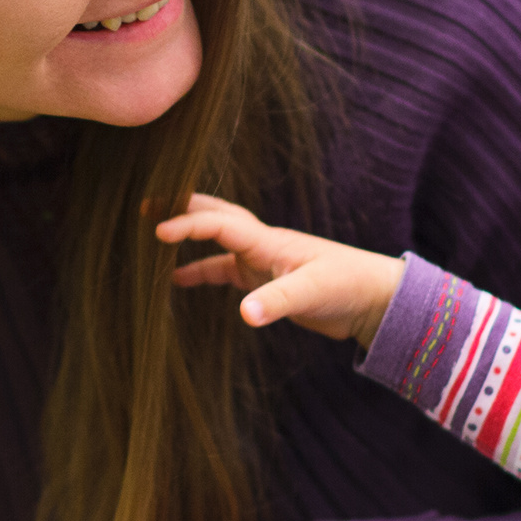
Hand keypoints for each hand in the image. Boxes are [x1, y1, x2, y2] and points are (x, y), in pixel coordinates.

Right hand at [157, 192, 407, 348]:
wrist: (375, 298)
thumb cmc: (349, 286)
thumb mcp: (311, 293)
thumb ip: (276, 302)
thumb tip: (243, 314)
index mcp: (269, 241)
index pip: (220, 224)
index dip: (188, 225)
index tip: (157, 232)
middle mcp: (261, 244)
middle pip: (215, 216)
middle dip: (181, 208)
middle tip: (146, 205)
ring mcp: (262, 260)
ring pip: (216, 241)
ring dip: (188, 237)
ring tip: (153, 241)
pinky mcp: (266, 280)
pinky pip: (224, 269)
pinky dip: (200, 270)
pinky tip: (178, 281)